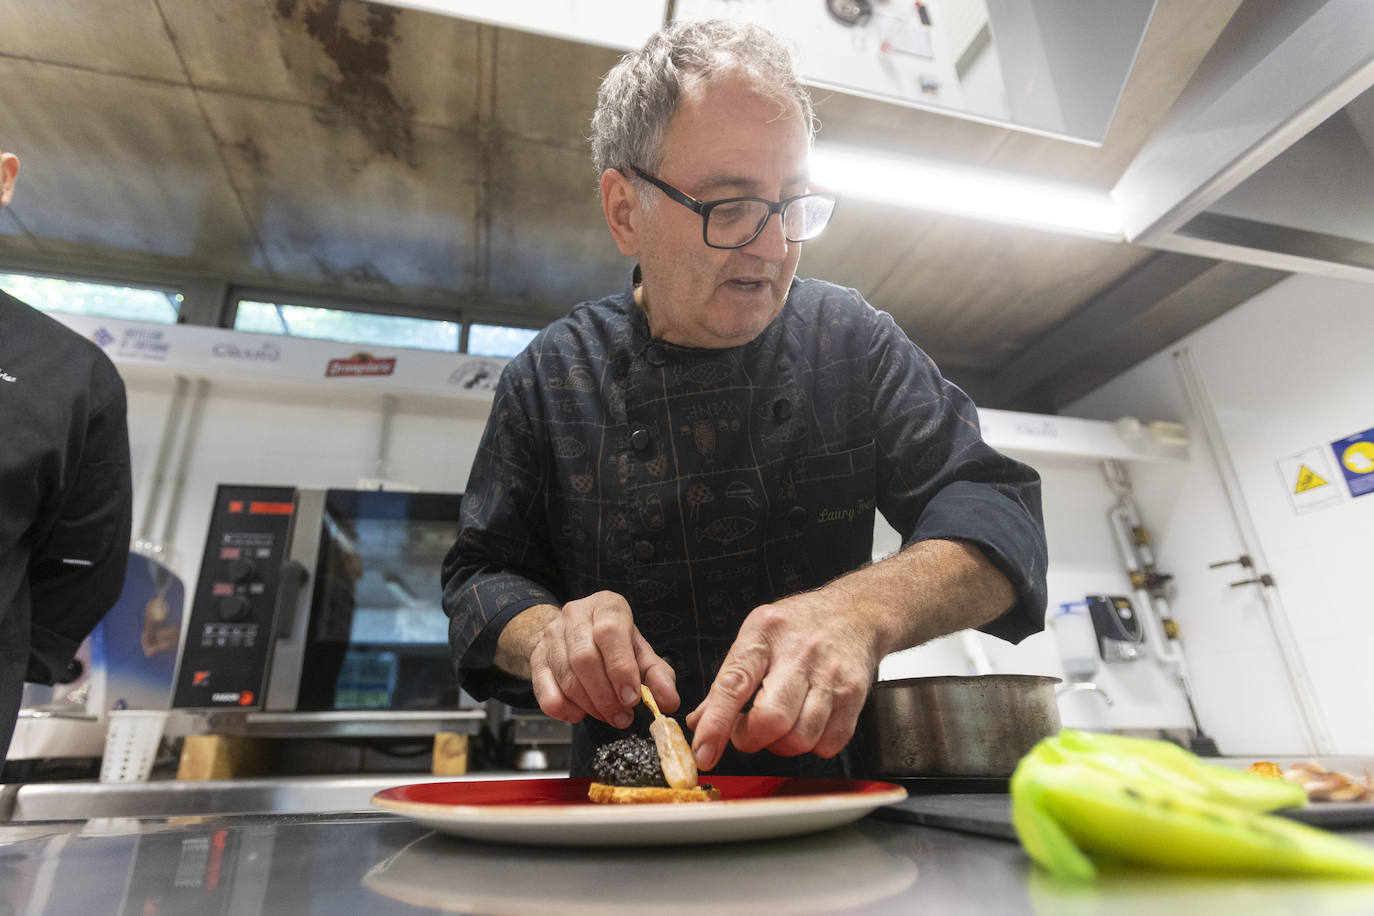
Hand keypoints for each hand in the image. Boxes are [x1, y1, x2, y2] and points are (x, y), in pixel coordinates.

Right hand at [528, 590, 678, 727]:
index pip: (610, 633)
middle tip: (622, 716)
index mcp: (606, 606)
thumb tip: (669, 701)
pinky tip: (582, 712)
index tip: (633, 698)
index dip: (621, 669)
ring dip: (591, 705)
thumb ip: (658, 676)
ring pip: (567, 677)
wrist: (576, 634)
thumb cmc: (614, 643)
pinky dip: (566, 710)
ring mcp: (551, 636)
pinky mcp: (536, 659)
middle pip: (585, 658)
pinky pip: (546, 693)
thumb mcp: (640, 653)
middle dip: (606, 695)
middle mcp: (575, 614)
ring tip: (609, 715)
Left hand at [685, 587, 881, 771]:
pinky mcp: (854, 696)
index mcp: (763, 635)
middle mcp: (799, 654)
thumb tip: (699, 722)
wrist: (854, 612)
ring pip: (800, 738)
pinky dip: (812, 746)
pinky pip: (829, 744)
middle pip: (771, 719)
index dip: (716, 725)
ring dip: (781, 745)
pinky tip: (805, 726)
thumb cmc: (797, 626)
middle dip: (751, 738)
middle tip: (748, 731)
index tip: (703, 753)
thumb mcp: (755, 636)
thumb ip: (727, 680)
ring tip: (778, 726)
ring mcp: (830, 676)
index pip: (734, 684)